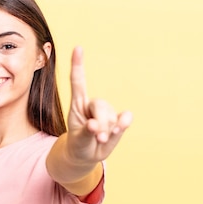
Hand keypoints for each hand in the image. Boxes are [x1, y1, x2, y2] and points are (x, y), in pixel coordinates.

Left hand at [66, 46, 131, 162]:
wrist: (86, 155)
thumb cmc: (78, 144)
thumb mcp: (77, 140)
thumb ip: (86, 132)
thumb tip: (97, 126)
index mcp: (78, 105)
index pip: (78, 82)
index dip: (78, 65)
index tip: (78, 48)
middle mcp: (92, 105)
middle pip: (100, 105)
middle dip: (100, 123)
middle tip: (96, 137)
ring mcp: (107, 112)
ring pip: (112, 116)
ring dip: (107, 131)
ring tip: (99, 140)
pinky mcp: (118, 120)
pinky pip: (125, 119)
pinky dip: (123, 125)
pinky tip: (118, 129)